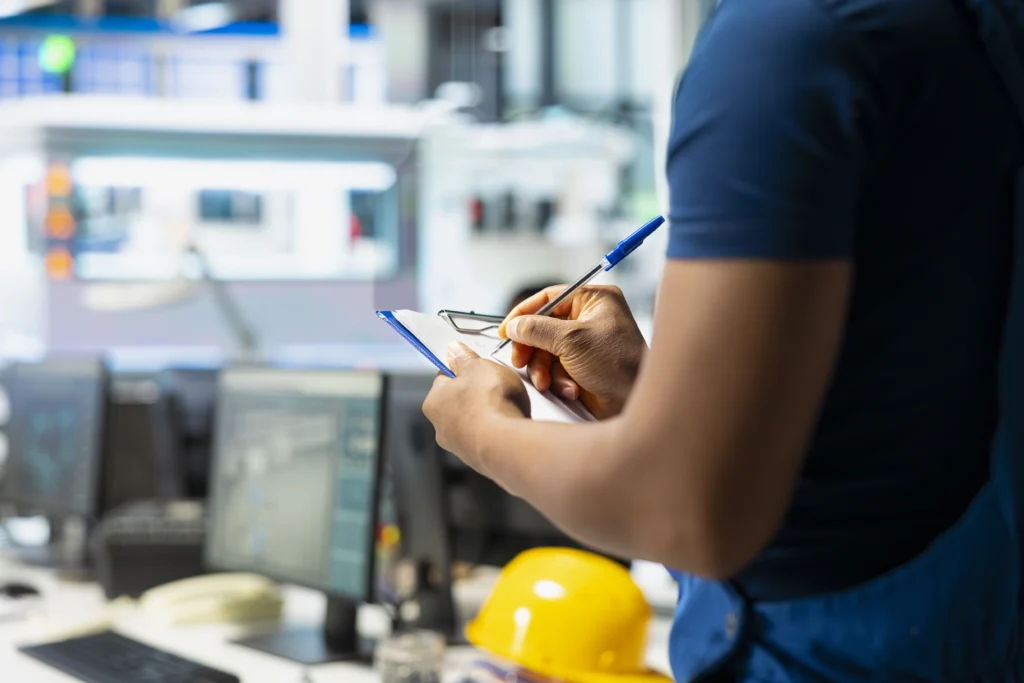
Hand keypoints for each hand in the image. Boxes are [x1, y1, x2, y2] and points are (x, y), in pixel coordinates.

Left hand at [422, 342, 529, 468]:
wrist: (507, 444)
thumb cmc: (488, 403)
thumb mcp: (478, 366)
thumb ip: (464, 358)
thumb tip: (453, 350)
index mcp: (433, 402)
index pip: (443, 380)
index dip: (460, 370)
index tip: (473, 365)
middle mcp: (441, 428)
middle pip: (459, 403)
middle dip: (476, 394)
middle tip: (495, 385)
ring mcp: (461, 448)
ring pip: (475, 423)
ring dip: (489, 414)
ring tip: (508, 406)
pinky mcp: (481, 461)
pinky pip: (490, 440)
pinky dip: (499, 432)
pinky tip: (511, 424)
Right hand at [499, 285, 646, 419]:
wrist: (636, 402)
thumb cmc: (617, 364)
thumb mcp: (573, 340)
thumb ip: (537, 329)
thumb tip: (513, 326)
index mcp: (593, 300)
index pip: (549, 298)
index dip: (524, 313)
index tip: (506, 330)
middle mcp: (589, 318)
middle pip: (542, 326)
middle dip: (532, 347)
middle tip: (520, 361)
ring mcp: (585, 343)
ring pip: (545, 350)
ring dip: (543, 369)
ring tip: (547, 382)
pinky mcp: (582, 366)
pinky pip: (555, 368)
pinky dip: (557, 380)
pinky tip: (569, 389)